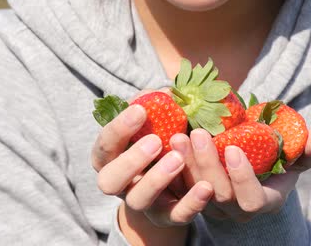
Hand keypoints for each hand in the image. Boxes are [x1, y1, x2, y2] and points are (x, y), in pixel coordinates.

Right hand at [91, 103, 213, 230]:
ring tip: (178, 159)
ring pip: (138, 200)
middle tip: (155, 141)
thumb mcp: (155, 121)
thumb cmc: (160, 138)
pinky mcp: (167, 216)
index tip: (141, 111)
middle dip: (130, 161)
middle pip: (109, 181)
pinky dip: (190, 203)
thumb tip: (164, 92)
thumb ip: (155, 106)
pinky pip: (175, 216)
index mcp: (110, 157)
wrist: (174, 178)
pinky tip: (206, 186)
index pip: (104, 145)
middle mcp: (120, 183)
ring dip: (157, 180)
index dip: (119, 129)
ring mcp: (142, 202)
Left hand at [171, 127, 310, 222]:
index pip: (251, 201)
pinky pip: (180, 186)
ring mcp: (211, 206)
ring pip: (195, 191)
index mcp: (262, 202)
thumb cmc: (277, 166)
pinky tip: (167, 141)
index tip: (234, 148)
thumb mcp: (295, 160)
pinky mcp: (192, 196)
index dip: (242, 178)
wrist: (249, 174)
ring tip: (178, 135)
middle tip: (198, 134)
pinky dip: (174, 165)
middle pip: (218, 195)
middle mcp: (234, 210)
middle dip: (207, 165)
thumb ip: (309, 151)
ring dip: (185, 163)